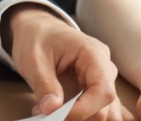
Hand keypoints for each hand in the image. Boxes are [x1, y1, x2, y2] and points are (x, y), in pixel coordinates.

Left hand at [5, 4, 131, 119]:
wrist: (37, 28)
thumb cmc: (37, 37)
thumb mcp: (34, 59)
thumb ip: (44, 84)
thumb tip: (51, 110)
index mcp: (94, 54)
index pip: (103, 91)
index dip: (83, 110)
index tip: (57, 116)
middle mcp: (104, 68)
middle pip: (106, 106)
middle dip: (77, 116)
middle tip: (46, 114)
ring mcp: (102, 80)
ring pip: (105, 112)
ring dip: (81, 118)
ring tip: (51, 113)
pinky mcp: (94, 90)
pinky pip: (97, 110)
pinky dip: (81, 117)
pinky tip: (60, 114)